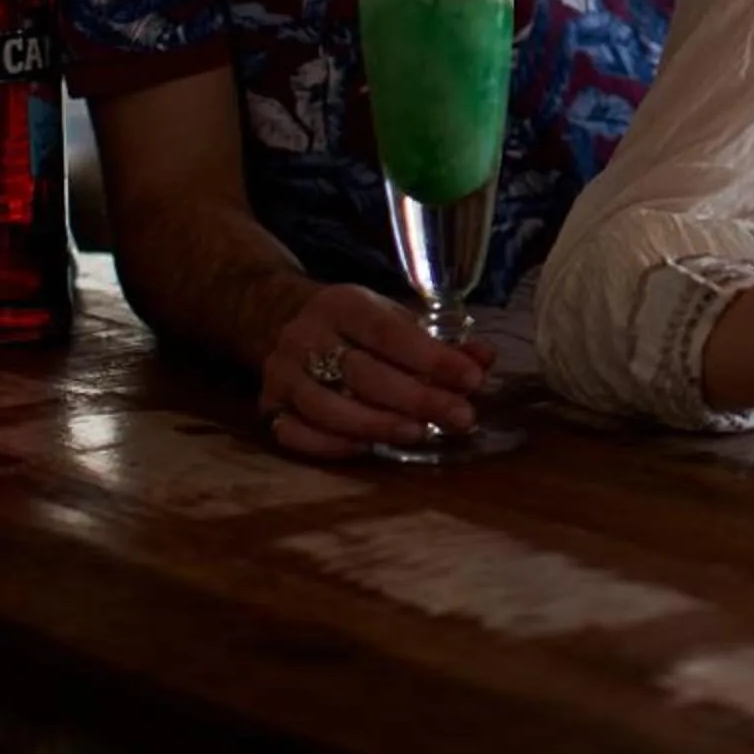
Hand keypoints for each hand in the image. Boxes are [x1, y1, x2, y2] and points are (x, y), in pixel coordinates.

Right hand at [258, 282, 494, 460]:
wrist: (276, 318)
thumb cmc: (352, 324)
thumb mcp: (391, 317)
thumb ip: (438, 340)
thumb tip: (485, 359)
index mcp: (342, 305)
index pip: (390, 333)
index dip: (433, 359)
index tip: (472, 379)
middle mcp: (306, 337)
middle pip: (363, 374)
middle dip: (418, 399)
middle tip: (462, 418)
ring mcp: (282, 374)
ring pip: (328, 408)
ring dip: (379, 425)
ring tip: (421, 435)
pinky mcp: (267, 406)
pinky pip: (295, 434)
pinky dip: (332, 446)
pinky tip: (368, 449)